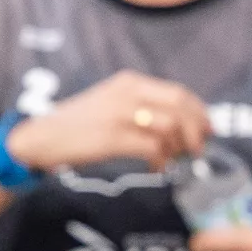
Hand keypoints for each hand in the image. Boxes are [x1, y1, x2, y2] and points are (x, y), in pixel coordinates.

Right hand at [5, 70, 209, 173]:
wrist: (43, 137)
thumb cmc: (79, 125)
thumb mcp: (111, 103)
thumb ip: (141, 106)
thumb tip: (180, 124)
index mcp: (130, 82)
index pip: (178, 93)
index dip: (199, 113)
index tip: (208, 130)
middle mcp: (128, 93)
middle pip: (180, 108)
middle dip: (196, 131)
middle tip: (197, 150)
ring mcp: (120, 115)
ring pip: (170, 128)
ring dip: (178, 149)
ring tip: (172, 160)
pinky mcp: (114, 138)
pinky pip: (153, 148)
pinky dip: (161, 161)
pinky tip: (155, 168)